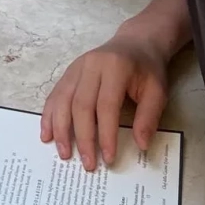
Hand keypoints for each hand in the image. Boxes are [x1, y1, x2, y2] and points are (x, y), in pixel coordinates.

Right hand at [40, 33, 169, 170]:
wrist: (135, 42)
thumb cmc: (147, 69)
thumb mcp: (157, 91)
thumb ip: (149, 117)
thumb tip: (140, 145)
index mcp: (115, 68)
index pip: (106, 105)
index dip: (105, 133)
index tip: (109, 158)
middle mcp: (90, 65)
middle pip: (80, 104)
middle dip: (82, 136)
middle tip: (87, 163)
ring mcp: (76, 67)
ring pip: (62, 99)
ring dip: (60, 128)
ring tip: (63, 152)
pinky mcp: (68, 72)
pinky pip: (55, 94)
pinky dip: (49, 115)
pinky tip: (47, 132)